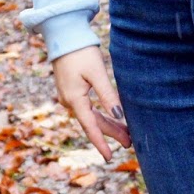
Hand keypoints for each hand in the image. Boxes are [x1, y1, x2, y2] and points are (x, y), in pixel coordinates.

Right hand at [52, 45, 129, 163]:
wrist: (63, 36)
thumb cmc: (81, 52)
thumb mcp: (97, 73)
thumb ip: (108, 95)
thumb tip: (119, 117)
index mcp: (75, 99)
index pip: (91, 127)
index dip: (101, 143)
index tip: (110, 157)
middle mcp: (69, 101)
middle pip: (94, 123)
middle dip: (112, 133)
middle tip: (130, 143)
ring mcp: (69, 97)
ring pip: (91, 116)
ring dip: (108, 124)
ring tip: (125, 133)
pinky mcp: (71, 91)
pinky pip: (88, 109)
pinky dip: (101, 115)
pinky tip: (112, 118)